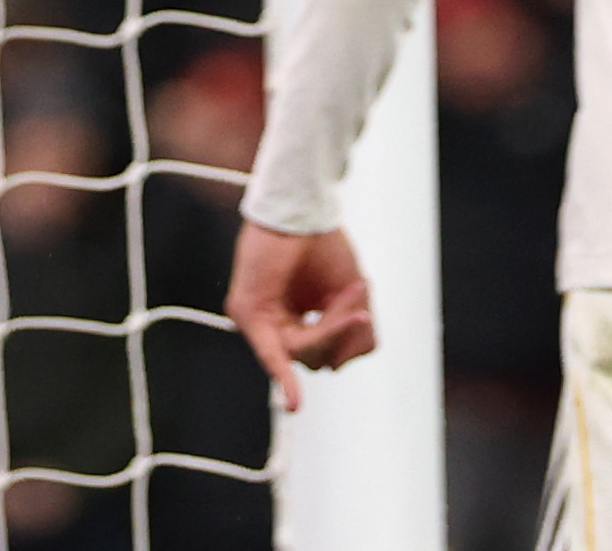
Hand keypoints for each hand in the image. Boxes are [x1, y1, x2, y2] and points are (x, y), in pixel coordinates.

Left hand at [228, 220, 376, 410]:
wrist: (302, 207)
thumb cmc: (322, 244)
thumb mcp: (352, 295)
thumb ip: (355, 337)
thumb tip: (336, 367)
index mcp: (295, 321)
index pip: (325, 353)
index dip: (347, 337)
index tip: (364, 309)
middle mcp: (273, 326)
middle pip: (315, 358)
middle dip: (342, 333)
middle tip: (359, 302)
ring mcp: (257, 321)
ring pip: (304, 352)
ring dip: (333, 326)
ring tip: (352, 293)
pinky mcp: (247, 313)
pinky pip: (270, 353)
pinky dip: (284, 377)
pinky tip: (295, 404)